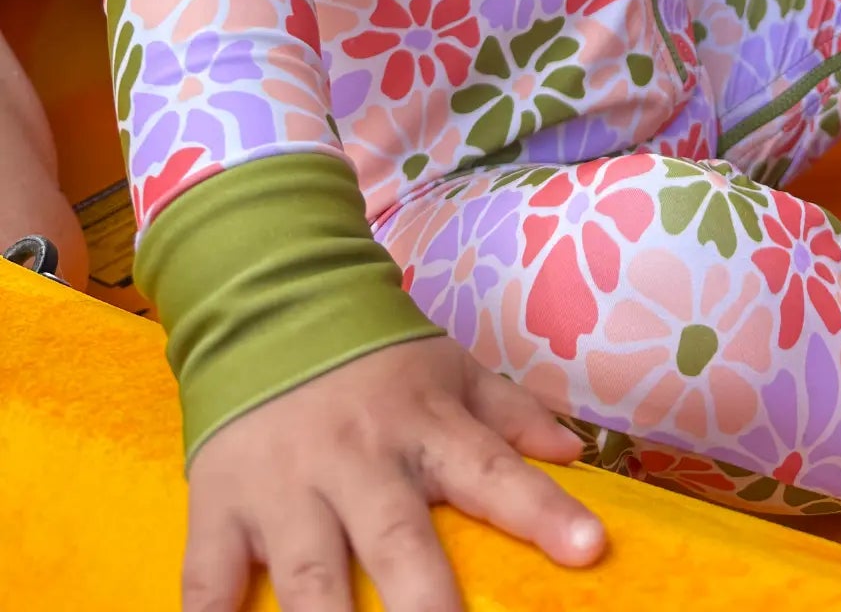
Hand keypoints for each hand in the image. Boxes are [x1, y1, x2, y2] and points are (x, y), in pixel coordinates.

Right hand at [182, 337, 605, 611]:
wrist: (267, 300)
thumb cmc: (372, 355)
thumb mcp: (448, 369)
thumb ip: (511, 413)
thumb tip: (574, 453)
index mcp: (423, 425)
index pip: (492, 470)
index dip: (541, 511)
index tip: (589, 548)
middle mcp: (358, 460)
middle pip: (397, 540)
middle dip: (426, 603)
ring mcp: (285, 488)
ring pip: (310, 575)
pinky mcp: (220, 506)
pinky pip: (210, 578)